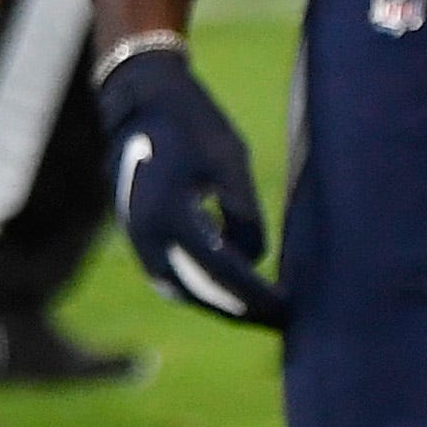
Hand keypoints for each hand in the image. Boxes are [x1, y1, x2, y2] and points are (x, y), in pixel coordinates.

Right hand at [98, 42, 285, 326]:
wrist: (139, 103)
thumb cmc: (192, 123)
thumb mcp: (230, 161)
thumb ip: (244, 214)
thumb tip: (253, 260)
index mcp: (169, 211)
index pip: (222, 268)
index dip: (259, 293)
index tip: (291, 308)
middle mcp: (145, 231)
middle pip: (198, 290)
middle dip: (240, 311)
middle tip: (281, 322)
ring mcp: (136, 236)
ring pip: (180, 288)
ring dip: (219, 304)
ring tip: (259, 312)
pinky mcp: (137, 234)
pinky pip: (169, 273)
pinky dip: (200, 287)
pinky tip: (231, 288)